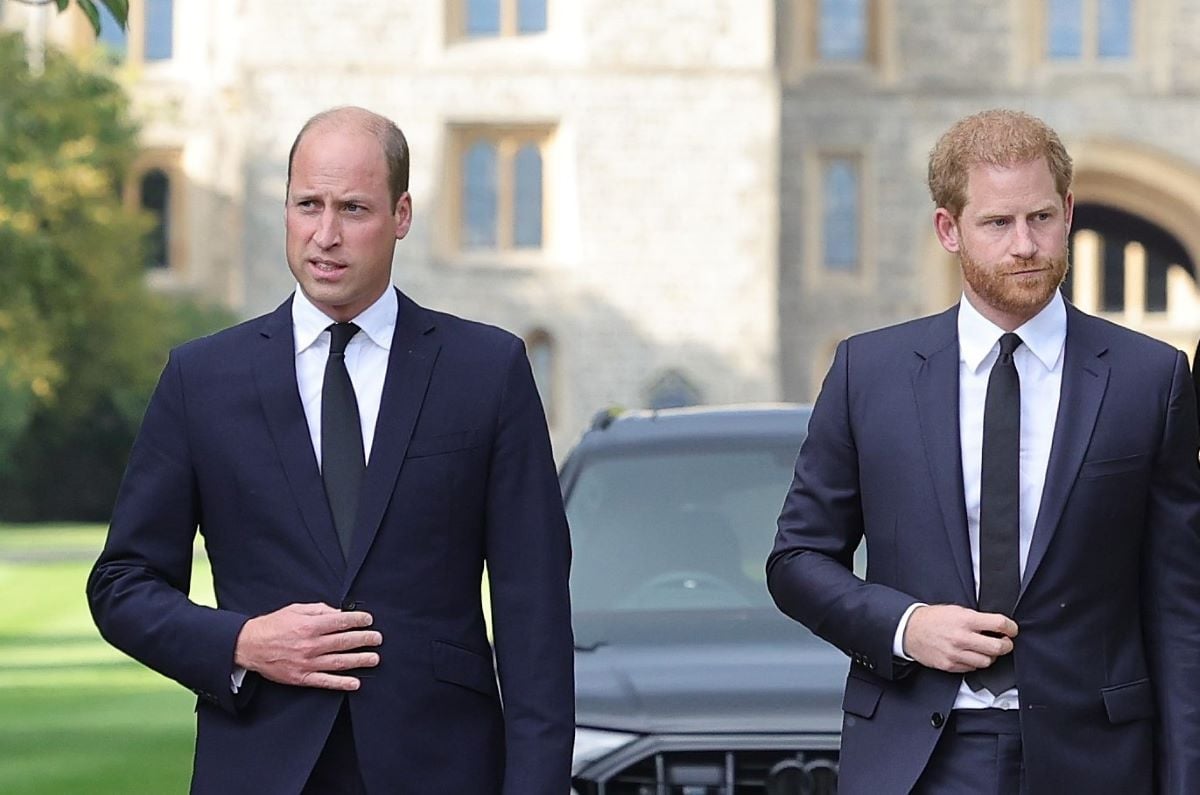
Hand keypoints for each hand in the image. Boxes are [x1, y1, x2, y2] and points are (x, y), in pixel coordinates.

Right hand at [233, 602, 381, 689]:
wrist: (249, 645)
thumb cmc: (273, 626)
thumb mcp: (296, 610)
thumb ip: (319, 610)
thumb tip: (339, 613)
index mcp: (309, 626)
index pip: (341, 622)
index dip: (358, 620)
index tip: (369, 620)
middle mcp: (310, 645)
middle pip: (344, 642)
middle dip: (364, 639)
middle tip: (377, 638)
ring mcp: (307, 663)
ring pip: (339, 662)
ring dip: (360, 660)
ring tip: (374, 658)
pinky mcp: (302, 677)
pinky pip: (325, 681)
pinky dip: (341, 683)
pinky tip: (355, 682)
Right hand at [903, 604, 1017, 672]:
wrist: (910, 630)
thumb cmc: (933, 619)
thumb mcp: (956, 610)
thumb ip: (977, 618)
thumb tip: (997, 625)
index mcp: (965, 620)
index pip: (999, 624)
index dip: (1011, 627)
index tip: (1012, 629)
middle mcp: (962, 637)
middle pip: (998, 647)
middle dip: (1006, 645)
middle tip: (1005, 642)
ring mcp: (956, 653)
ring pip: (987, 661)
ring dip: (990, 656)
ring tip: (986, 649)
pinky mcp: (950, 665)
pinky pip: (973, 668)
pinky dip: (975, 662)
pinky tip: (971, 654)